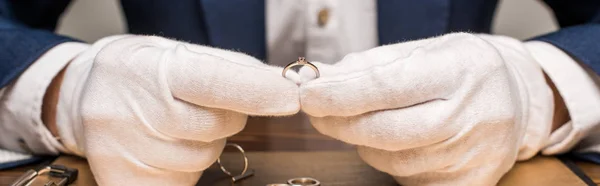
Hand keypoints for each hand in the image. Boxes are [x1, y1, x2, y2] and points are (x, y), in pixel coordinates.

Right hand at [54, 35, 299, 184]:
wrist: (87, 93)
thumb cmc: (147, 72)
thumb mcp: (182, 55)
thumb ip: (233, 71)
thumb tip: (283, 88)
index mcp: (152, 68)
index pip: (213, 81)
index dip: (255, 91)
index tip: (290, 98)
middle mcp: (131, 110)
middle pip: (214, 127)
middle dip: (226, 117)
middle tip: (203, 104)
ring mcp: (123, 150)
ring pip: (201, 158)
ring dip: (204, 143)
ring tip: (177, 124)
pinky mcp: (123, 181)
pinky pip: (181, 182)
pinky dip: (185, 167)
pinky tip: (166, 147)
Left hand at [299, 33, 553, 184]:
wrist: (515, 100)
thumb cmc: (461, 71)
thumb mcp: (421, 52)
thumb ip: (369, 66)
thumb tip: (321, 80)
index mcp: (458, 69)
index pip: (387, 86)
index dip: (341, 96)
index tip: (309, 96)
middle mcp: (471, 114)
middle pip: (387, 131)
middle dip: (341, 124)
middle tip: (319, 114)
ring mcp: (474, 154)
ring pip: (394, 160)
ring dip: (366, 144)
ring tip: (369, 124)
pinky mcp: (470, 183)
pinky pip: (410, 181)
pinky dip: (391, 164)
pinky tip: (396, 145)